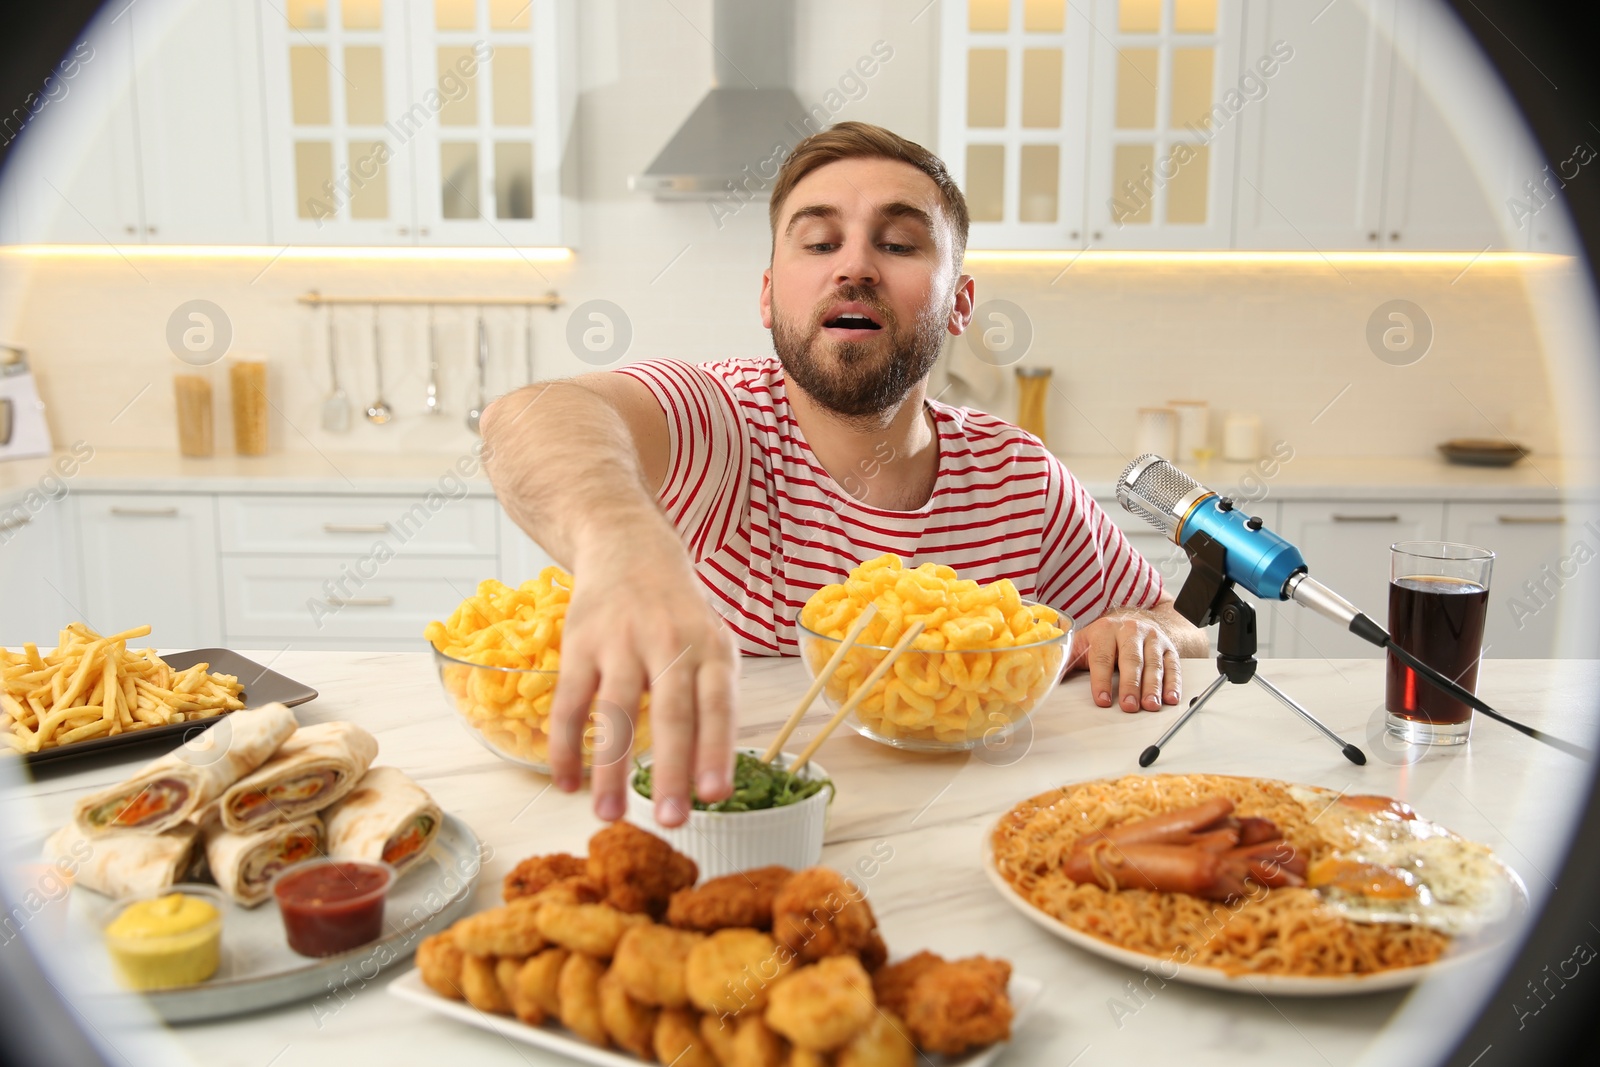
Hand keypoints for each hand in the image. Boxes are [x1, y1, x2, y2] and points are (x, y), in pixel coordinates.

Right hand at [547, 531, 736, 827]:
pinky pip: (570, 701)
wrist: (629, 548)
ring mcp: (622, 642)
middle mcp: (670, 643)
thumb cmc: (678, 615)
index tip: (716, 796)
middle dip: (673, 770)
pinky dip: (565, 744)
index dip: (717, 749)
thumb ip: (711, 699)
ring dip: (611, 768)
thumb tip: (711, 777)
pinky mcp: (581, 644)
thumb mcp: (710, 643)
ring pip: (616, 712)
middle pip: (673, 712)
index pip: (718, 704)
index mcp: (710, 649)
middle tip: (672, 821)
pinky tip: (566, 783)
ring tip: (608, 816)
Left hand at [1064, 610, 1181, 711]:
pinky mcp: (1169, 648)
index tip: (1102, 700)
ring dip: (1153, 687)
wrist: (1133, 621)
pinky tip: (1170, 698)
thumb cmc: (1104, 640)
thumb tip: (1045, 680)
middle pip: (1131, 660)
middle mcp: (1131, 631)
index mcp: (1105, 630)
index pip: (1102, 657)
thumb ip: (1066, 662)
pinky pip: (1173, 666)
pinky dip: (1173, 683)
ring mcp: (1152, 638)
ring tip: (1150, 706)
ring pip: (1153, 664)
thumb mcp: (1082, 644)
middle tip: (1129, 706)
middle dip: (1130, 685)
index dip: (1101, 680)